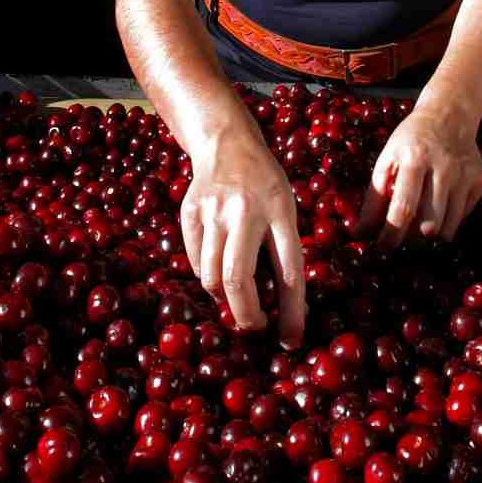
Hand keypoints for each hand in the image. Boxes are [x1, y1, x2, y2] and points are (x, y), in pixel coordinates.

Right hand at [180, 122, 306, 347]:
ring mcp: (214, 210)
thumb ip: (283, 249)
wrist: (227, 143)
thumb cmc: (265, 185)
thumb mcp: (286, 207)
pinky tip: (217, 271)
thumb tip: (283, 308)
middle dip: (246, 315)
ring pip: (213, 276)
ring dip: (224, 299)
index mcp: (281, 211)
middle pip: (239, 278)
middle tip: (253, 327)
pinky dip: (208, 277)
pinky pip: (197, 262)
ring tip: (234, 299)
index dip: (291, 312)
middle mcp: (246, 210)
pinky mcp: (190, 211)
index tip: (291, 340)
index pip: (289, 272)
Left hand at [357, 109, 481, 248]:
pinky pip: (462, 216)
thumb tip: (362, 231)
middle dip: (410, 240)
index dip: (391, 234)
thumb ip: (375, 195)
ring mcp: (465, 175)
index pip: (403, 207)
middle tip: (400, 239)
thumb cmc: (411, 139)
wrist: (449, 115)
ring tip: (417, 227)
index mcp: (415, 158)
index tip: (382, 247)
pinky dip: (448, 220)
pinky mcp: (479, 181)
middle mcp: (444, 168)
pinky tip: (438, 207)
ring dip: (429, 236)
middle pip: (428, 224)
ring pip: (448, 227)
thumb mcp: (388, 158)